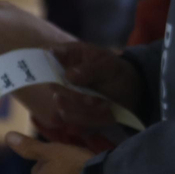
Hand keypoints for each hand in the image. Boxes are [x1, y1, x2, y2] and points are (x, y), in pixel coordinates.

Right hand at [20, 43, 143, 134]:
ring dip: (84, 108)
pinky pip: (71, 118)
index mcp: (68, 55)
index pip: (47, 56)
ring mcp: (64, 94)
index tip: (62, 75)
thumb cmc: (114, 71)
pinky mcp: (70, 112)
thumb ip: (90, 69)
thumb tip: (68, 76)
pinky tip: (104, 111)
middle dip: (74, 95)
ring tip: (103, 103)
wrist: (128, 91)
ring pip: (62, 105)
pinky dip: (90, 117)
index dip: (46, 64)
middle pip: (53, 85)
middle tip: (93, 99)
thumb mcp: (108, 65)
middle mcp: (61, 75)